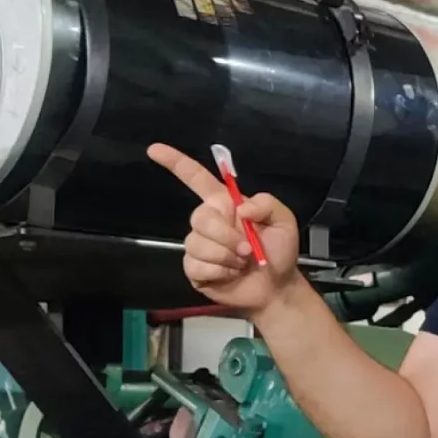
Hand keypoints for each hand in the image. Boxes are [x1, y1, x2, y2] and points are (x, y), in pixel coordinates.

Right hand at [148, 143, 302, 314]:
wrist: (276, 287)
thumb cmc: (278, 251)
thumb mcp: (283, 221)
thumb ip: (267, 205)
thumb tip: (241, 209)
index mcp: (225, 204)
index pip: (196, 178)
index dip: (175, 163)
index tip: (154, 149)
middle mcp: (208, 222)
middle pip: (199, 218)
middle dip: (225, 236)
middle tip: (248, 250)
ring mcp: (198, 245)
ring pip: (198, 243)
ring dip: (226, 256)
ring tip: (241, 263)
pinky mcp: (194, 268)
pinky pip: (197, 265)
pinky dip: (219, 272)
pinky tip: (230, 274)